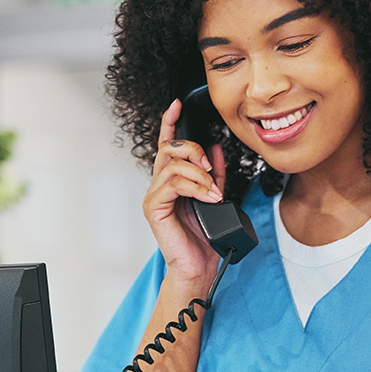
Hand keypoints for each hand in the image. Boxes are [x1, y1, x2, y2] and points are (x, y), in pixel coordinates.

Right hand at [142, 98, 226, 279]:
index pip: (168, 145)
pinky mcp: (154, 208)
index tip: (177, 104)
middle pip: (171, 149)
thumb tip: (216, 148)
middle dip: (194, 151)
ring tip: (214, 192)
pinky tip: (208, 197)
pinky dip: (195, 187)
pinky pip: (173, 184)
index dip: (169, 122)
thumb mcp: (216, 197)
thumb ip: (216, 173)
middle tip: (212, 169)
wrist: (200, 266)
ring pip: (174, 165)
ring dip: (200, 175)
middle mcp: (160, 185)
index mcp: (173, 180)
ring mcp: (155, 196)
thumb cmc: (206, 238)